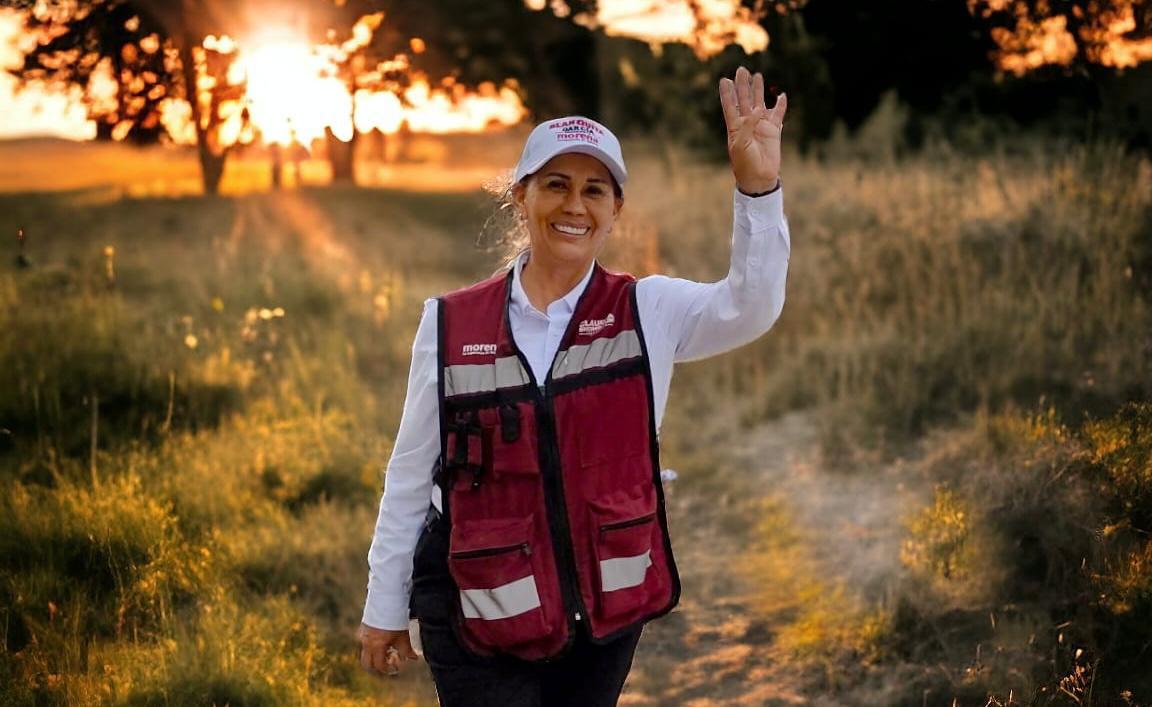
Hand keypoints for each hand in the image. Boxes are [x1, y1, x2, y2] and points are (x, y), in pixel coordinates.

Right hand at [358, 623, 419, 676]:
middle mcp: (367, 643)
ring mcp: (363, 636)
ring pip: (366, 653)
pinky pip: (365, 643)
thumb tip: (414, 658)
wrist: (387, 601)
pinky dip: (373, 646)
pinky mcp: (363, 629)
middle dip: (377, 667)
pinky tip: (385, 639)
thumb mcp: (403, 637)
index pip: (379, 665)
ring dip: (376, 656)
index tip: (396, 667)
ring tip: (389, 649)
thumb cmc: (396, 619)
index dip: (388, 669)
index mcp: (376, 647)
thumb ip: (407, 650)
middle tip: (389, 663)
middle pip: (367, 664)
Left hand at [718, 66, 787, 193]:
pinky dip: (780, 105)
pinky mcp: (773, 130)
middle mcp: (747, 123)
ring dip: (758, 90)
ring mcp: (760, 125)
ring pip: (759, 103)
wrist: (759, 177)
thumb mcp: (741, 144)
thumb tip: (758, 109)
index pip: (730, 105)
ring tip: (757, 75)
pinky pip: (778, 114)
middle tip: (741, 70)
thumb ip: (748, 125)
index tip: (724, 80)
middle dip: (743, 85)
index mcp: (735, 126)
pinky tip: (781, 95)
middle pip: (744, 99)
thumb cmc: (745, 163)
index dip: (727, 93)